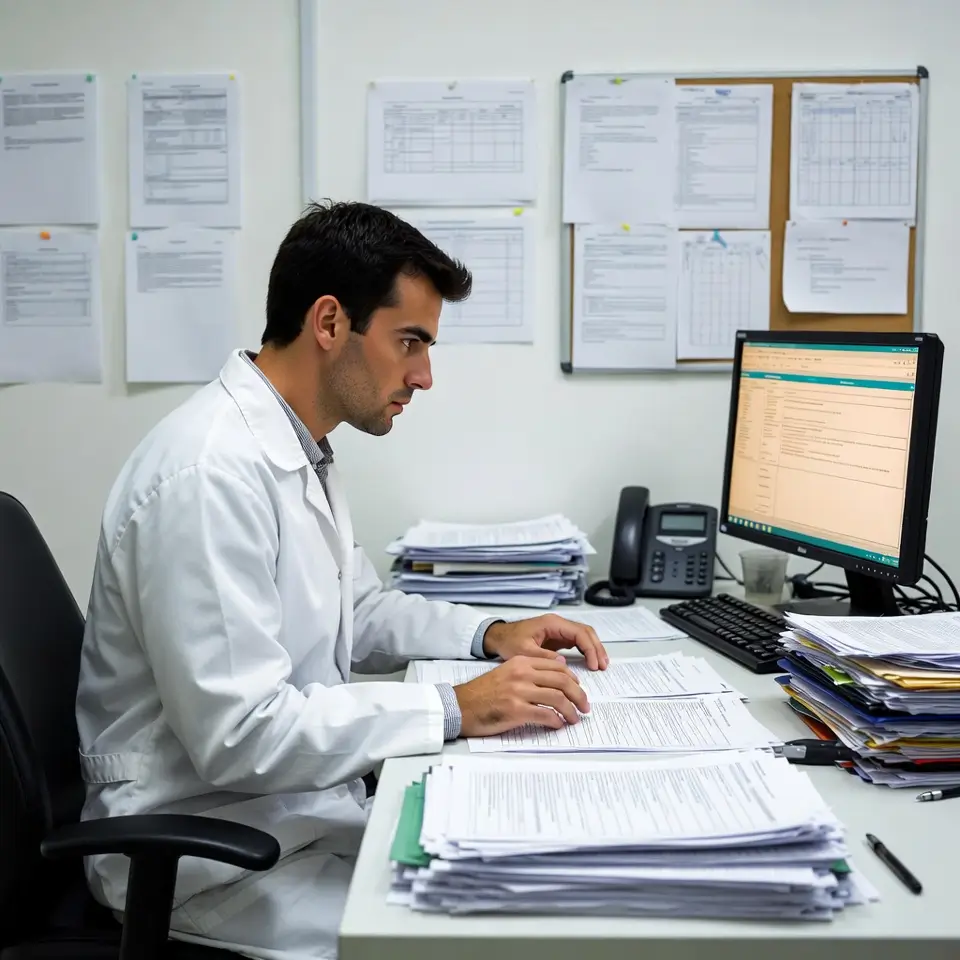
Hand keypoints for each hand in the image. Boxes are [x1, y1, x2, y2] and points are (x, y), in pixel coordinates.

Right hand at [453, 656, 588, 737]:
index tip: (579, 689)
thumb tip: (554, 677)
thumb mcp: (506, 673)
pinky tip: (558, 725)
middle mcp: (522, 674)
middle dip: (579, 696)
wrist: (460, 706)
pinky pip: (546, 715)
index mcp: (521, 662)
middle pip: (562, 682)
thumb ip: (528, 672)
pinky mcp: (516, 710)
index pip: (557, 667)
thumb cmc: (482, 693)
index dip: (573, 680)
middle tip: (585, 706)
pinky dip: (556, 721)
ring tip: (575, 719)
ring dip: (571, 711)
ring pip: (558, 698)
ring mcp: (519, 692)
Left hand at [482, 614, 608, 670]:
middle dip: (596, 648)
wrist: (499, 637)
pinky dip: (586, 650)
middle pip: (586, 632)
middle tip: (603, 665)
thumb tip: (563, 663)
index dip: (589, 648)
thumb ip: (543, 656)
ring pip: (584, 636)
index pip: (579, 633)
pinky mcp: (557, 638)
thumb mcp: (524, 651)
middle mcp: (558, 624)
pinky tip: (590, 662)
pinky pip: (577, 642)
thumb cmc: (509, 642)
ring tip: (601, 665)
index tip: (594, 664)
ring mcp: (559, 630)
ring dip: (594, 649)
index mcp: (552, 623)